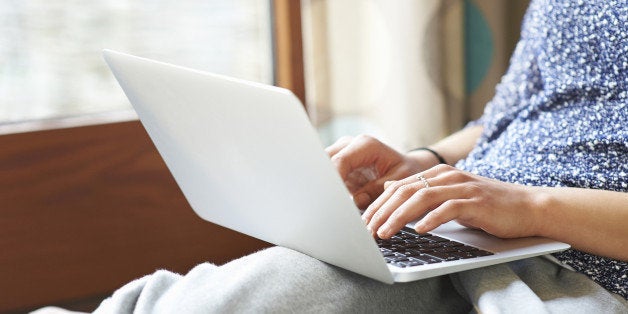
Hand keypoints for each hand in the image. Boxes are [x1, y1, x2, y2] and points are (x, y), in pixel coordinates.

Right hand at [326, 135, 436, 208]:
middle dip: (326, 184)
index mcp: (365, 145)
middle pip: (325, 162)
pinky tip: (336, 203)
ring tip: (335, 206)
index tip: (333, 200)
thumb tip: (356, 200)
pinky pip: (326, 178)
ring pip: (321, 169)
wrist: (407, 168)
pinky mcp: (338, 166)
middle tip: (331, 205)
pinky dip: (330, 190)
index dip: (333, 181)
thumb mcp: (399, 182)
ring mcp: (341, 154)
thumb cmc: (406, 172)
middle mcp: (349, 146)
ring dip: (326, 188)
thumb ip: (377, 190)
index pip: (339, 161)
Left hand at [362, 164, 542, 238]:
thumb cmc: (487, 205)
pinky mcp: (476, 201)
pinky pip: (449, 209)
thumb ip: (421, 191)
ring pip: (422, 198)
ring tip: (385, 232)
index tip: (365, 222)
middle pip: (406, 191)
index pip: (400, 187)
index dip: (379, 205)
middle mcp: (447, 177)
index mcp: (438, 174)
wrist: (528, 206)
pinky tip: (419, 230)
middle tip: (368, 229)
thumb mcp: (450, 195)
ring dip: (399, 217)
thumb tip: (389, 188)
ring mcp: (462, 187)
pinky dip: (431, 219)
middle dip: (383, 211)